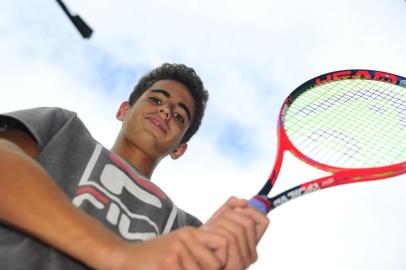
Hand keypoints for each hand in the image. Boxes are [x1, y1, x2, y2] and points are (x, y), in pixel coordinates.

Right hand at [106, 226, 227, 269]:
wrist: (124, 257)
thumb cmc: (155, 256)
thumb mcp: (179, 246)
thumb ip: (199, 251)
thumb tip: (220, 264)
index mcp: (190, 232)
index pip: (223, 243)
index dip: (222, 260)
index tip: (212, 268)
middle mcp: (185, 238)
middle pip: (215, 264)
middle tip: (188, 269)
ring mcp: (176, 250)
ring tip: (174, 269)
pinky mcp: (167, 263)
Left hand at [203, 197, 268, 269]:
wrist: (194, 254)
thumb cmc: (207, 237)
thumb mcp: (219, 218)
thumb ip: (231, 206)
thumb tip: (244, 201)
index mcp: (251, 242)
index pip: (263, 221)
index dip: (251, 211)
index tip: (236, 209)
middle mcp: (251, 253)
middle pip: (248, 223)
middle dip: (230, 215)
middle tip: (217, 219)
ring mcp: (244, 261)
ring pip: (238, 230)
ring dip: (220, 223)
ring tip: (209, 228)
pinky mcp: (234, 266)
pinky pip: (229, 240)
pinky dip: (216, 232)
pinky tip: (208, 234)